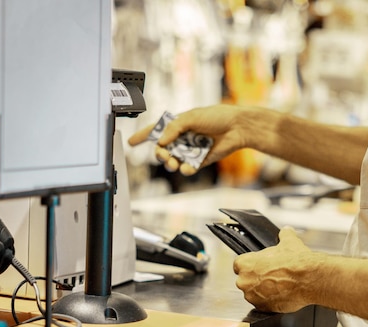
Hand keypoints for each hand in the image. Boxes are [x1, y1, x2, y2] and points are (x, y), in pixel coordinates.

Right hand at [127, 105, 249, 174]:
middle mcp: (182, 138)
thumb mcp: (191, 117)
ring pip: (173, 161)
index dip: (142, 136)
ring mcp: (191, 150)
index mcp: (178, 124)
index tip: (130, 142)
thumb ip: (173, 128)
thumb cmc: (217, 117)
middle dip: (160, 154)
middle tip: (164, 155)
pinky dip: (186, 169)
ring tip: (174, 163)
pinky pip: (188, 168)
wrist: (237, 128)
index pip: (156, 130)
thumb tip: (161, 141)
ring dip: (170, 163)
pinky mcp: (200, 160)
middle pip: (162, 149)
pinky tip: (188, 167)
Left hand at [234, 227, 320, 312]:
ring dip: (262, 291)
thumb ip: (284, 235)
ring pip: (254, 293)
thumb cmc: (296, 262)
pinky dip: (270, 301)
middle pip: (245, 280)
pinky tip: (282, 293)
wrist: (309, 279)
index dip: (251, 265)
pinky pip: (263, 304)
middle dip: (256, 279)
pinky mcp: (263, 308)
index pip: (239, 264)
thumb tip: (286, 231)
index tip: (260, 265)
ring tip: (279, 285)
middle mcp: (244, 281)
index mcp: (245, 263)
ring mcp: (253, 296)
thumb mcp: (289, 241)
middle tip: (272, 275)